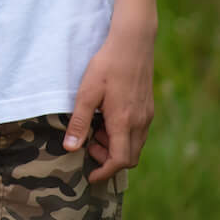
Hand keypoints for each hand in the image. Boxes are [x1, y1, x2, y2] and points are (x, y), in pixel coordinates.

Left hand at [66, 18, 154, 181]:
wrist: (133, 43)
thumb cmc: (107, 66)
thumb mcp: (86, 93)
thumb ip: (79, 122)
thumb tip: (70, 148)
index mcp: (124, 122)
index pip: (119, 160)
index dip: (105, 172)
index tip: (91, 176)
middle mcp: (140, 123)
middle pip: (129, 157)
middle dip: (108, 159)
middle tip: (89, 144)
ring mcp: (147, 116)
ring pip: (134, 145)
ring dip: (115, 146)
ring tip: (96, 127)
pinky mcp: (148, 108)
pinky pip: (138, 133)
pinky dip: (123, 135)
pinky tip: (107, 117)